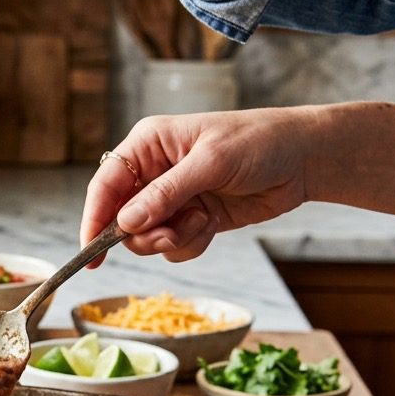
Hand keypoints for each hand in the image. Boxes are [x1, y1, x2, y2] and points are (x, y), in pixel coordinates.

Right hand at [81, 107, 316, 264]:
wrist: (304, 159)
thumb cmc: (259, 142)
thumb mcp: (211, 163)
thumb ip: (166, 193)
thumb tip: (126, 223)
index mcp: (147, 145)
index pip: (105, 185)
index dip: (94, 219)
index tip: (90, 252)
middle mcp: (152, 172)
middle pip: (121, 219)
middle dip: (145, 234)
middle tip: (171, 234)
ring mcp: (171, 198)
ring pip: (147, 237)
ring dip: (173, 238)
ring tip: (203, 222)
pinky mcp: (191, 218)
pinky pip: (173, 245)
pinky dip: (191, 243)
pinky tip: (212, 224)